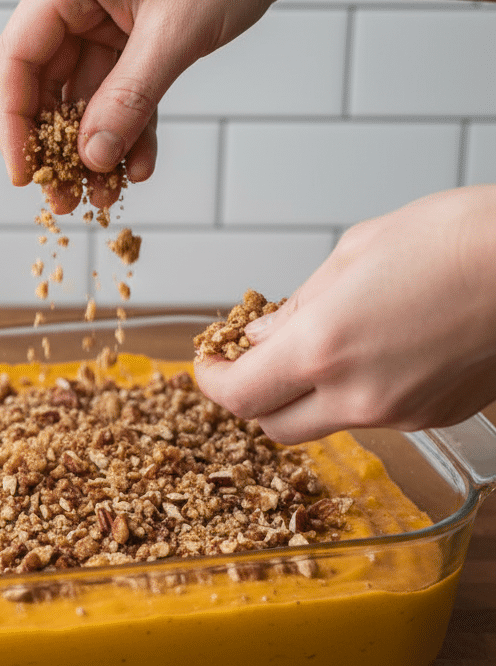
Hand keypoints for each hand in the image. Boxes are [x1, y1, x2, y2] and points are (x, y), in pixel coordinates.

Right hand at [0, 0, 302, 211]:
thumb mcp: (176, 33)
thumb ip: (129, 99)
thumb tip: (91, 158)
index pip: (16, 59)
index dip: (13, 123)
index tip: (24, 175)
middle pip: (41, 85)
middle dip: (55, 148)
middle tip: (64, 199)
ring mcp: (98, 19)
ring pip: (78, 99)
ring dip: (92, 149)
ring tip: (104, 195)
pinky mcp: (126, 38)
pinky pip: (114, 96)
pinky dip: (125, 131)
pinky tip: (137, 166)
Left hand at [194, 186, 495, 443]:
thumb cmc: (456, 239)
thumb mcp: (354, 254)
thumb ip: (297, 308)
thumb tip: (261, 337)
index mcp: (323, 348)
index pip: (239, 396)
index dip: (213, 382)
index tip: (210, 363)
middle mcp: (356, 395)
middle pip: (272, 427)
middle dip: (253, 398)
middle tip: (254, 363)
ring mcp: (397, 414)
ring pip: (323, 424)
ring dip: (305, 397)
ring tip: (323, 347)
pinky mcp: (433, 417)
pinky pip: (373, 417)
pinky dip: (356, 394)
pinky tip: (377, 352)